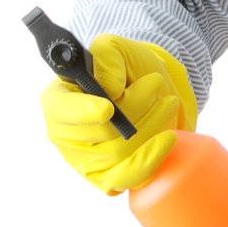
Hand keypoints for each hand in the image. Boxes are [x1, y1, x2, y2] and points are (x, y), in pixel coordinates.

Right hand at [40, 34, 198, 195]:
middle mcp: (66, 134)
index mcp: (59, 99)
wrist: (154, 90)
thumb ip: (108, 58)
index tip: (109, 108)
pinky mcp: (108, 178)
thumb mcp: (117, 48)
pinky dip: (151, 158)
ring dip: (150, 126)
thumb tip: (108, 88)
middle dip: (134, 108)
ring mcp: (85, 160)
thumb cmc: (128, 68)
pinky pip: (127, 178)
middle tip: (156, 84)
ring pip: (117, 154)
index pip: (61, 111)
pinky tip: (167, 138)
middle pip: (98, 134)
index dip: (82, 112)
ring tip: (168, 102)